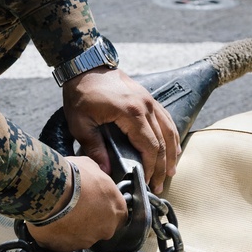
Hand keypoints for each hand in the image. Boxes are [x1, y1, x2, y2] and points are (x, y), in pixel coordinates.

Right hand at [26, 155, 126, 251]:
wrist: (48, 192)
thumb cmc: (71, 177)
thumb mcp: (90, 166)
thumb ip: (97, 176)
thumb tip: (95, 176)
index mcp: (117, 208)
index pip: (118, 214)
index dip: (104, 208)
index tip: (93, 202)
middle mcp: (106, 229)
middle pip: (101, 228)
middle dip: (89, 220)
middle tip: (75, 207)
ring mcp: (87, 241)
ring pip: (82, 237)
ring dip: (74, 228)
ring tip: (60, 213)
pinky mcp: (68, 248)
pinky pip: (65, 243)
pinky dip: (59, 235)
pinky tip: (51, 222)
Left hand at [62, 67, 180, 192]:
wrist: (85, 66)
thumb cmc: (81, 94)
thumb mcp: (80, 124)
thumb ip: (94, 148)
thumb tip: (107, 171)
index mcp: (131, 113)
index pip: (149, 147)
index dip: (150, 167)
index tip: (146, 183)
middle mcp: (145, 106)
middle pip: (163, 142)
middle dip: (162, 167)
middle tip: (158, 186)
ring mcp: (149, 100)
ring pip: (169, 130)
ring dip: (171, 153)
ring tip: (169, 172)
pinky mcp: (148, 97)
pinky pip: (165, 119)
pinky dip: (171, 136)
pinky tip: (171, 148)